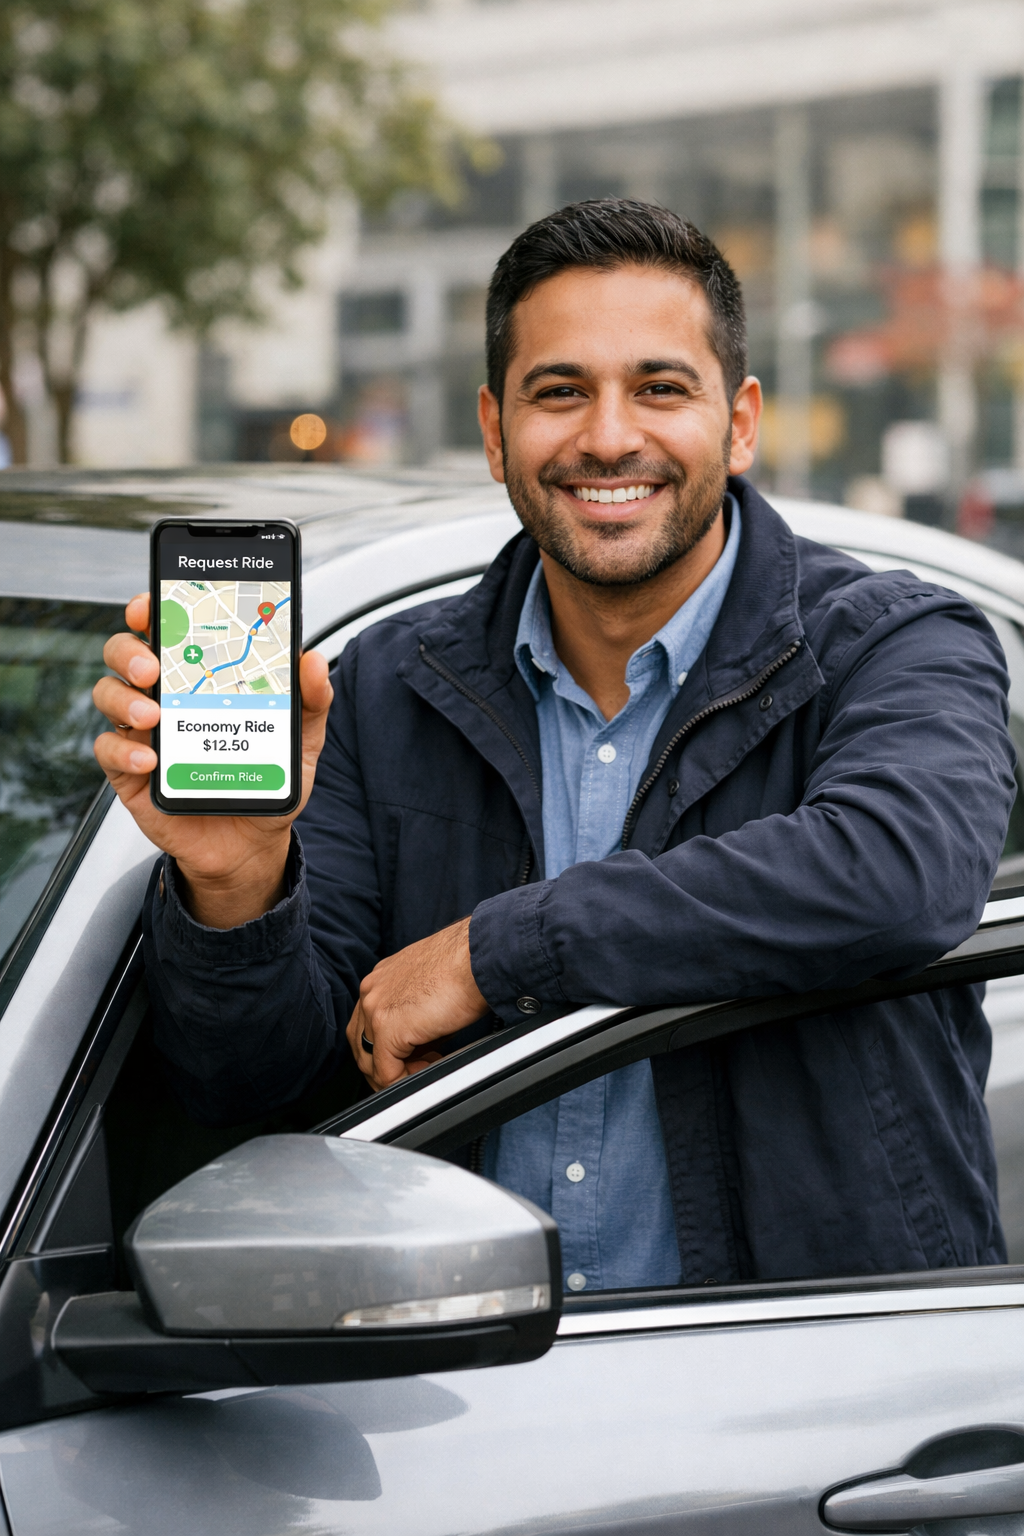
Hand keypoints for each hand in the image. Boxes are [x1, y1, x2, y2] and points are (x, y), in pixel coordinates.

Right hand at [92, 592, 332, 928]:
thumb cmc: (268, 782)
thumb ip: (311, 701)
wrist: (252, 846)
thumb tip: (312, 660)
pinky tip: (151, 758)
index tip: (151, 605)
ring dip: (124, 698)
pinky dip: (124, 750)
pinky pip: (108, 751)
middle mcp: (163, 697)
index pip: (166, 631)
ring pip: (108, 694)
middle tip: (154, 666)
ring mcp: (142, 733)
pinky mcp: (129, 772)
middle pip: (124, 654)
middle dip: (130, 650)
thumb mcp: (302, 741)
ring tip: (152, 715)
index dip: (150, 610)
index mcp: (198, 677)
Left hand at [347, 918, 488, 1089]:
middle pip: (361, 1044)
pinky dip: (401, 1082)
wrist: (479, 957)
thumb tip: (421, 1048)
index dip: (388, 1048)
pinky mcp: (388, 1028)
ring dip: (393, 1076)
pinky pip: (385, 1071)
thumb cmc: (467, 966)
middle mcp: (371, 991)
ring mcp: (375, 1009)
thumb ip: (415, 1017)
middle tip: (415, 1071)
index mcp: (380, 980)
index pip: (367, 1025)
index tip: (415, 1056)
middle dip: (385, 1066)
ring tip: (423, 1072)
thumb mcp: (430, 991)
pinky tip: (423, 1074)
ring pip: (368, 1061)